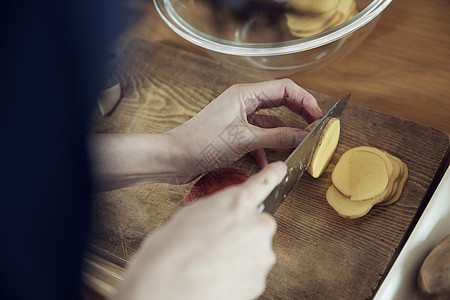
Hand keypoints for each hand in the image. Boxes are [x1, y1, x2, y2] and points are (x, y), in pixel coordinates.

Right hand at [110, 162, 286, 299]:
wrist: (165, 284)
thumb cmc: (170, 249)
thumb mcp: (192, 214)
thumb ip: (218, 210)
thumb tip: (223, 217)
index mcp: (237, 202)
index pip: (263, 182)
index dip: (273, 175)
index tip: (281, 169)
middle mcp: (257, 225)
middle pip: (257, 225)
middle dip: (242, 233)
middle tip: (217, 243)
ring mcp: (261, 254)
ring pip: (254, 252)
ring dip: (239, 256)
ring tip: (212, 262)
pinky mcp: (259, 280)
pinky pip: (251, 274)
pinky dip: (238, 276)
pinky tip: (216, 276)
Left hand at [168, 78, 321, 182]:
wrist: (174, 158)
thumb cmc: (200, 142)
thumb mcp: (244, 139)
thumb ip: (277, 136)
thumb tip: (303, 135)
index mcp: (245, 94)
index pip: (284, 88)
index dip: (305, 100)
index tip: (318, 117)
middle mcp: (243, 103)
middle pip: (280, 104)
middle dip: (298, 116)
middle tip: (314, 128)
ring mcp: (238, 119)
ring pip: (270, 123)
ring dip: (282, 136)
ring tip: (296, 147)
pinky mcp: (233, 135)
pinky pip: (258, 138)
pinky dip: (265, 149)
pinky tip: (268, 162)